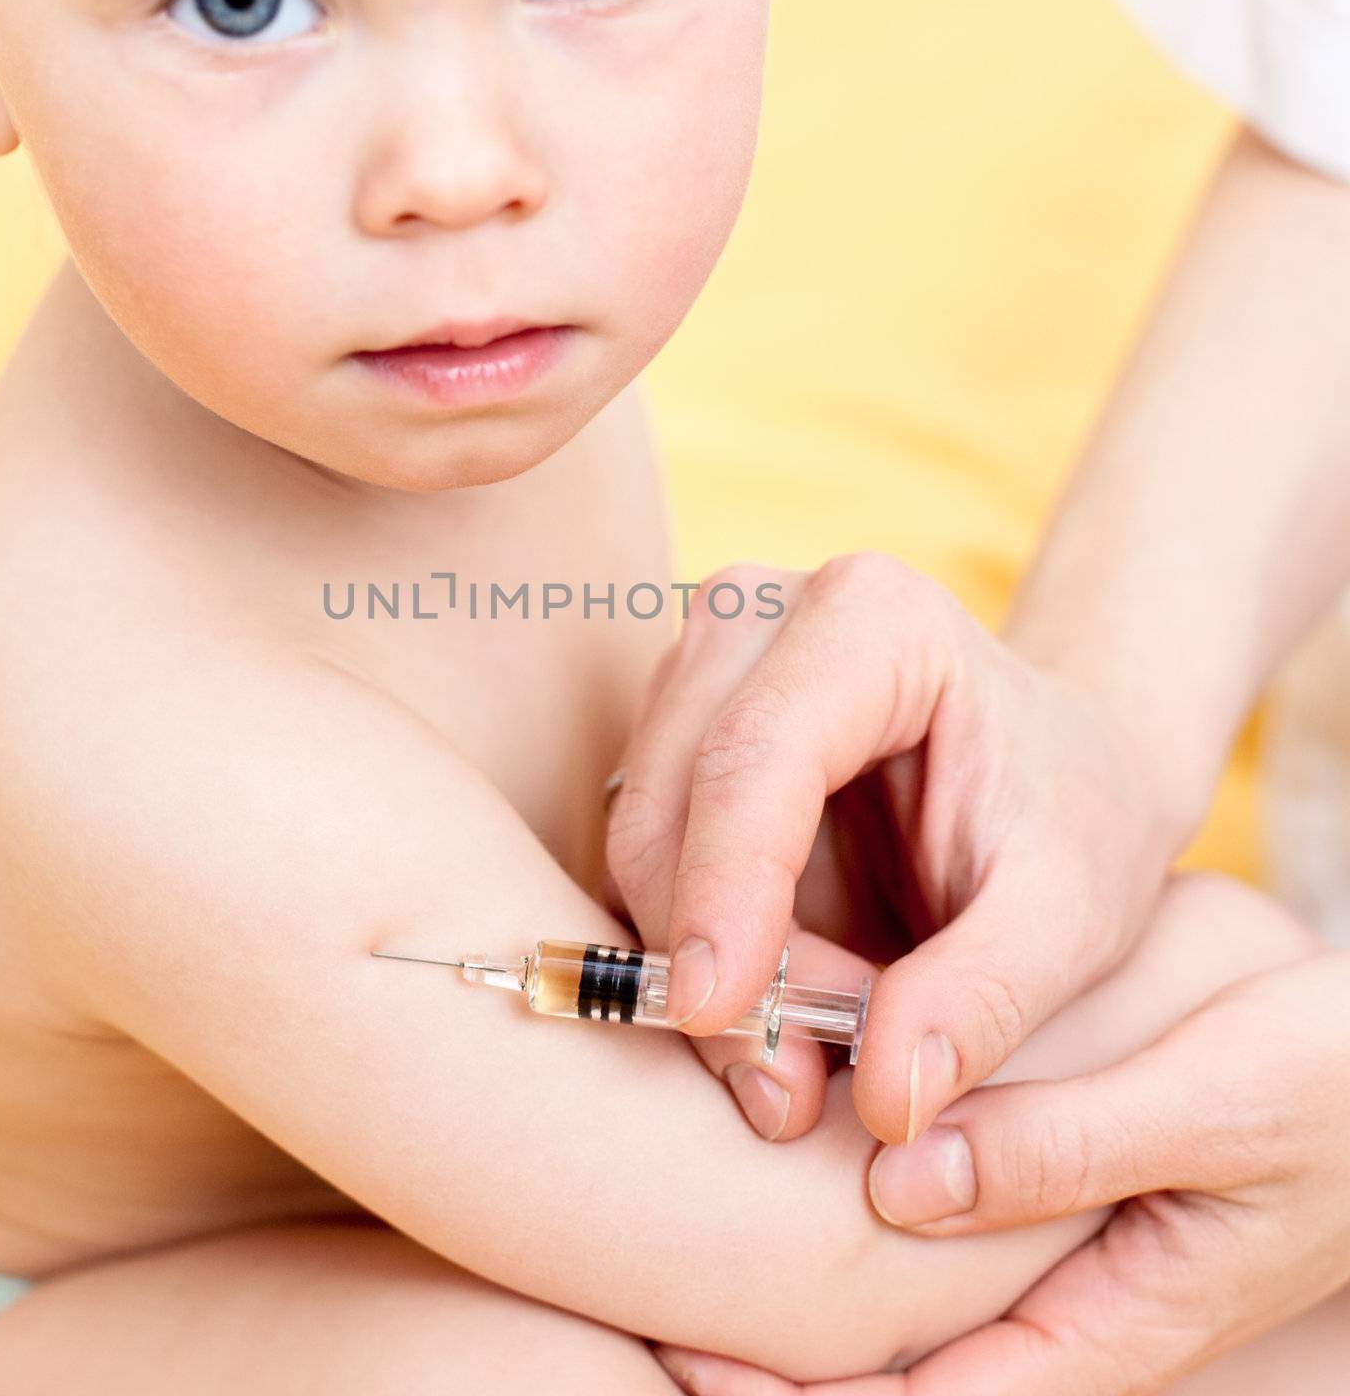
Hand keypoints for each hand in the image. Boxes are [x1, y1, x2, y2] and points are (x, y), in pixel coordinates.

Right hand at [601, 554, 1196, 1145]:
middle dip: (711, 954)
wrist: (1059, 773)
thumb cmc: (1075, 820)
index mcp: (875, 617)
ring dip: (702, 965)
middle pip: (676, 801)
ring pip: (642, 839)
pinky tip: (780, 1002)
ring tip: (815, 1053)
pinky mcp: (677, 731)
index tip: (716, 1015)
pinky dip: (693, 949)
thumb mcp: (1074, 916)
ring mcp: (706, 668)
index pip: (757, 754)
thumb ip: (986, 1000)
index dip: (724, 888)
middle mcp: (761, 615)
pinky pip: (647, 862)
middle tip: (791, 1091)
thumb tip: (886, 1102)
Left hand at [653, 952, 1349, 1394]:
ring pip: (906, 1303)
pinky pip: (935, 1227)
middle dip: (780, 1359)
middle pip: (902, 1372)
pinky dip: (858, 1208)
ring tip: (692, 1259)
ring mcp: (1049, 1255)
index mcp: (1110, 1321)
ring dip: (806, 1294)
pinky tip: (796, 1155)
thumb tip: (900, 1187)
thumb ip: (1067, 1147)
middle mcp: (1065, 1304)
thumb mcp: (1219, 1104)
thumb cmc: (1326, 1086)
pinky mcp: (1041, 1192)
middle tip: (661, 1317)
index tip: (693, 1367)